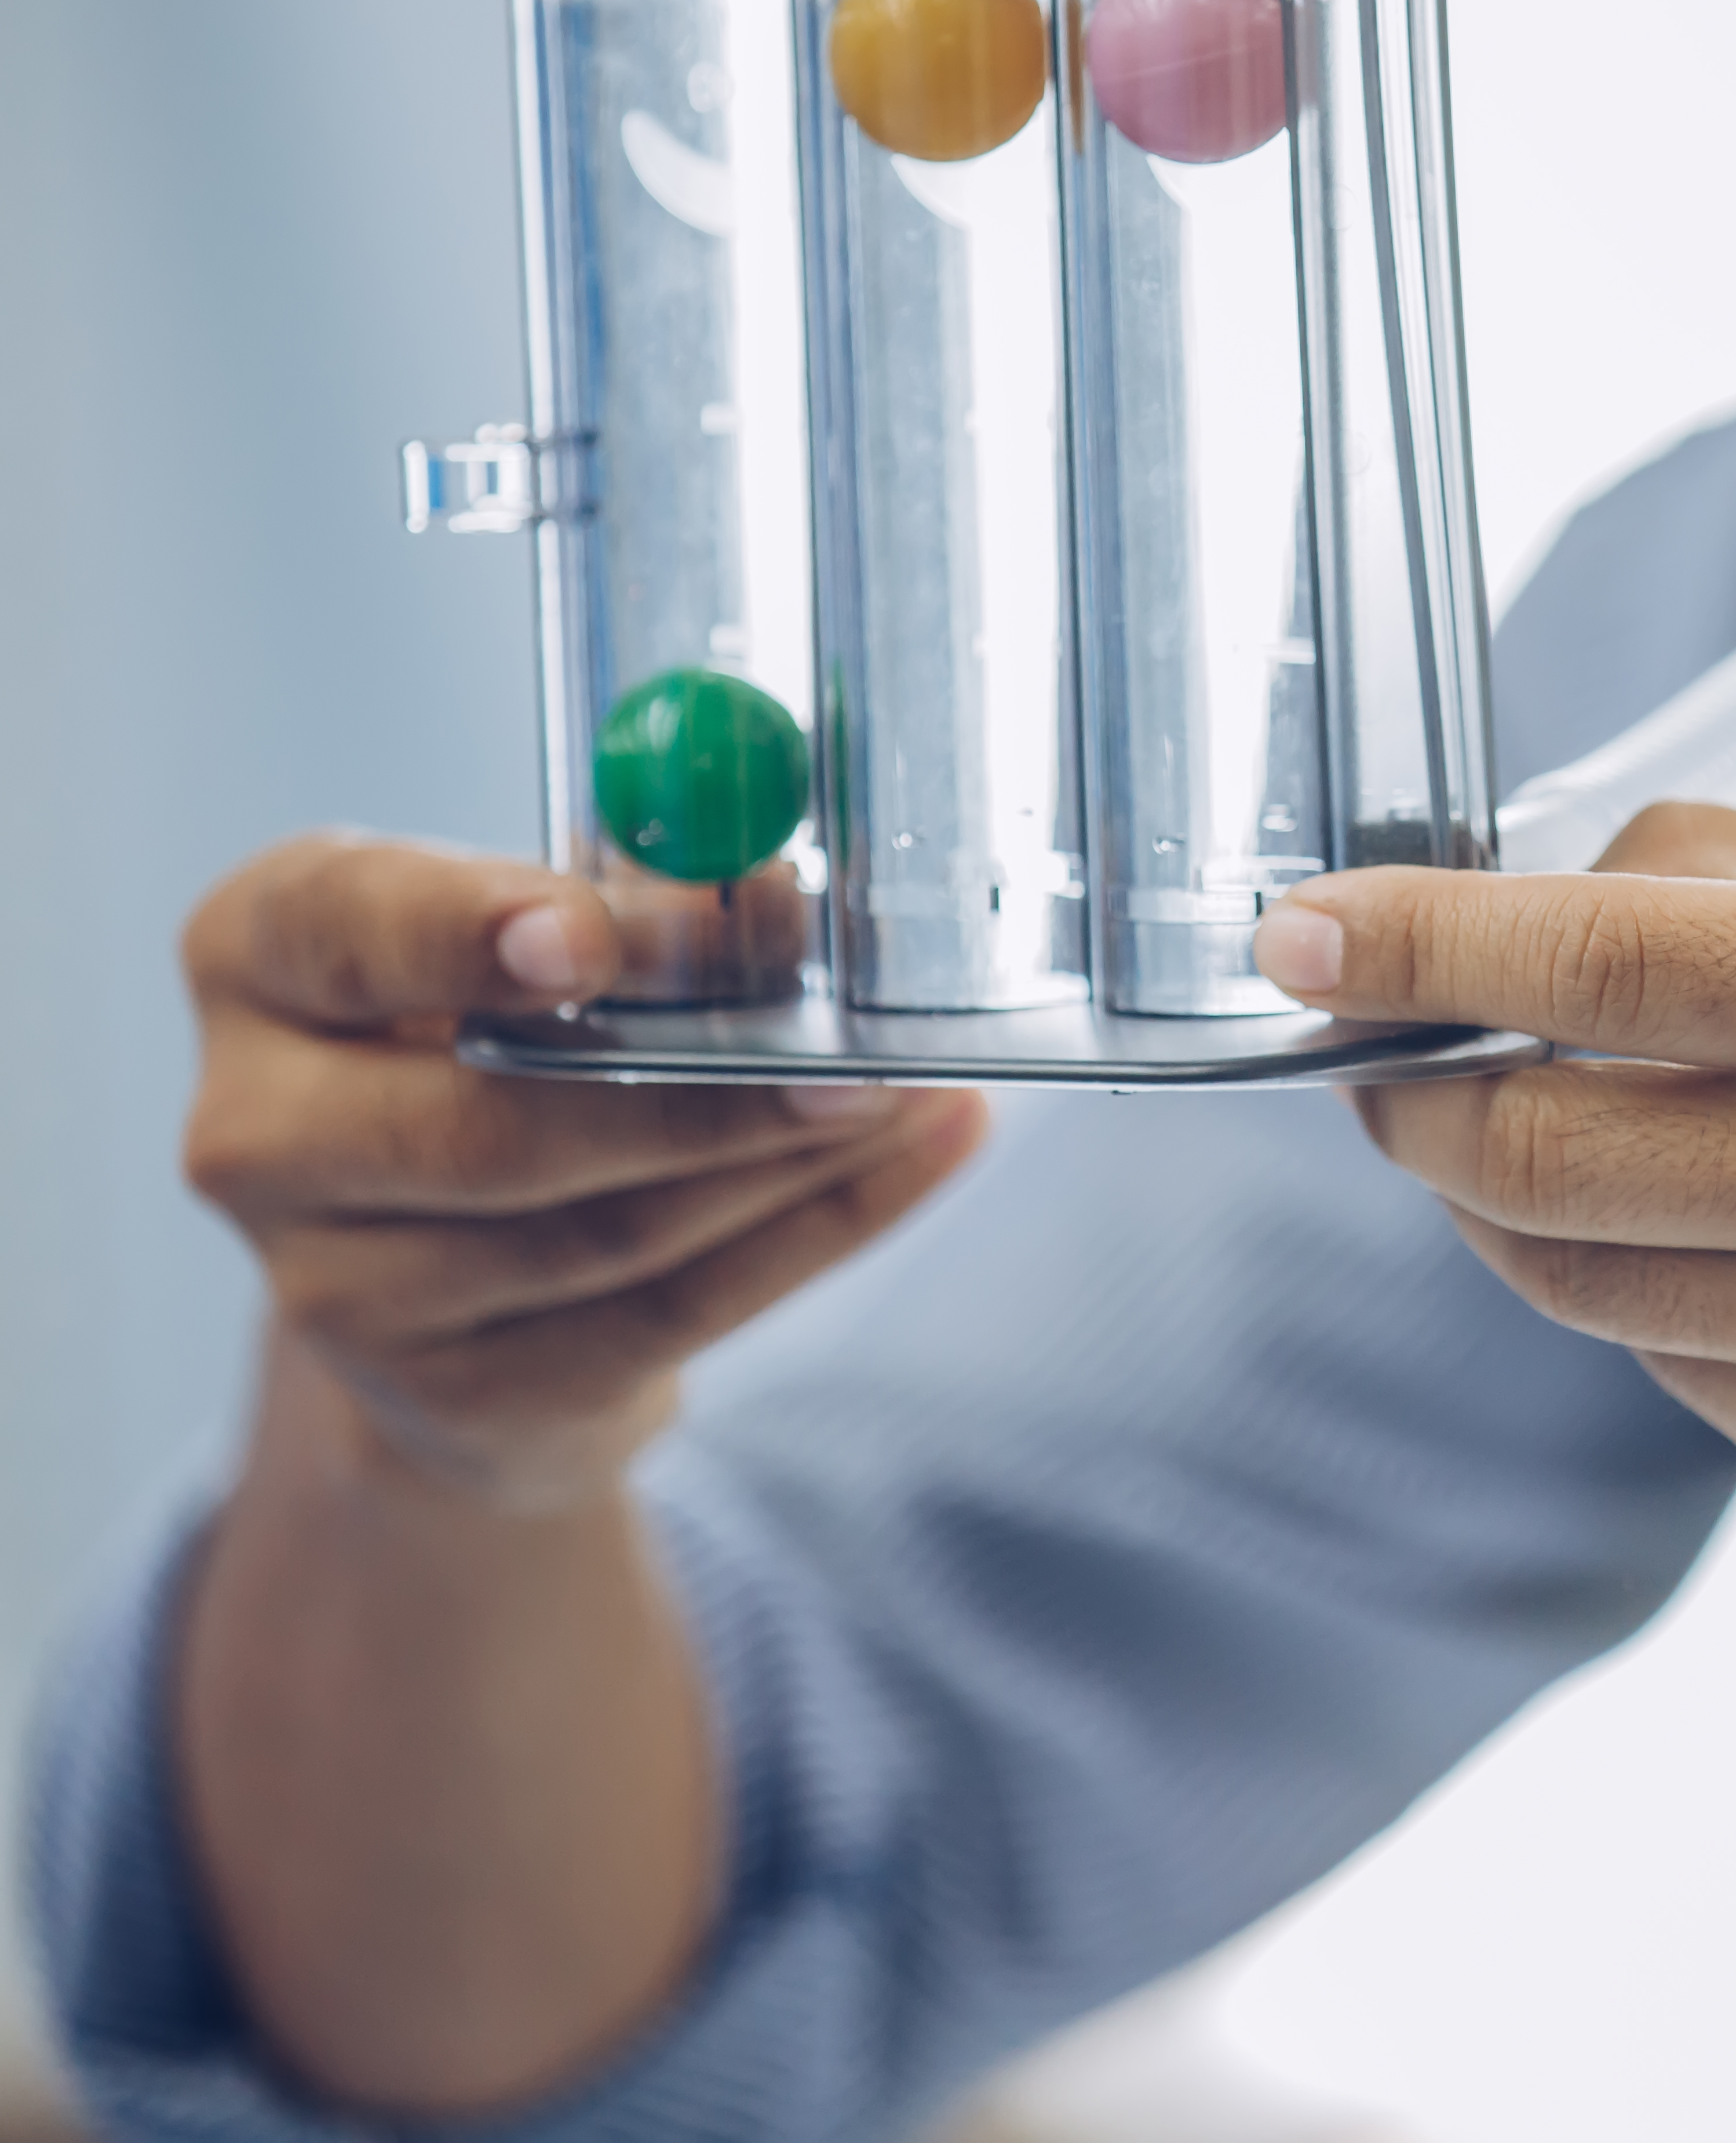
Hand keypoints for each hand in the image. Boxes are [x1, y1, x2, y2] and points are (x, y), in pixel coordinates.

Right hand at [180, 833, 987, 1510]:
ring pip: (603, 1232)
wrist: (459, 1275)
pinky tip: (921, 1158)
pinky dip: (817, 1231)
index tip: (584, 932)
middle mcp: (260, 1132)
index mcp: (262, 963)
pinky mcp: (455, 1393)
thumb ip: (643, 906)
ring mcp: (342, 1288)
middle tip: (851, 1055)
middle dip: (693, 1093)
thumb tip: (777, 896)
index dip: (463, 932)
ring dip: (786, 1164)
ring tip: (913, 1096)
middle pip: (483, 1125)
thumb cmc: (505, 1043)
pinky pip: (669, 1315)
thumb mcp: (546, 942)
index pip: (341, 928)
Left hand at [1255, 804, 1735, 1554]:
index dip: (1424, 946)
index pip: (1613, 965)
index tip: (1297, 930)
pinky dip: (1649, 1295)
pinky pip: (1681, 1374)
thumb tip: (1546, 887)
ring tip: (1522, 1136)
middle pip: (1549, 1150)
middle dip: (1420, 1094)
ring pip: (1580, 1280)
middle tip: (1384, 1052)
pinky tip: (1726, 1244)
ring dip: (1506, 1198)